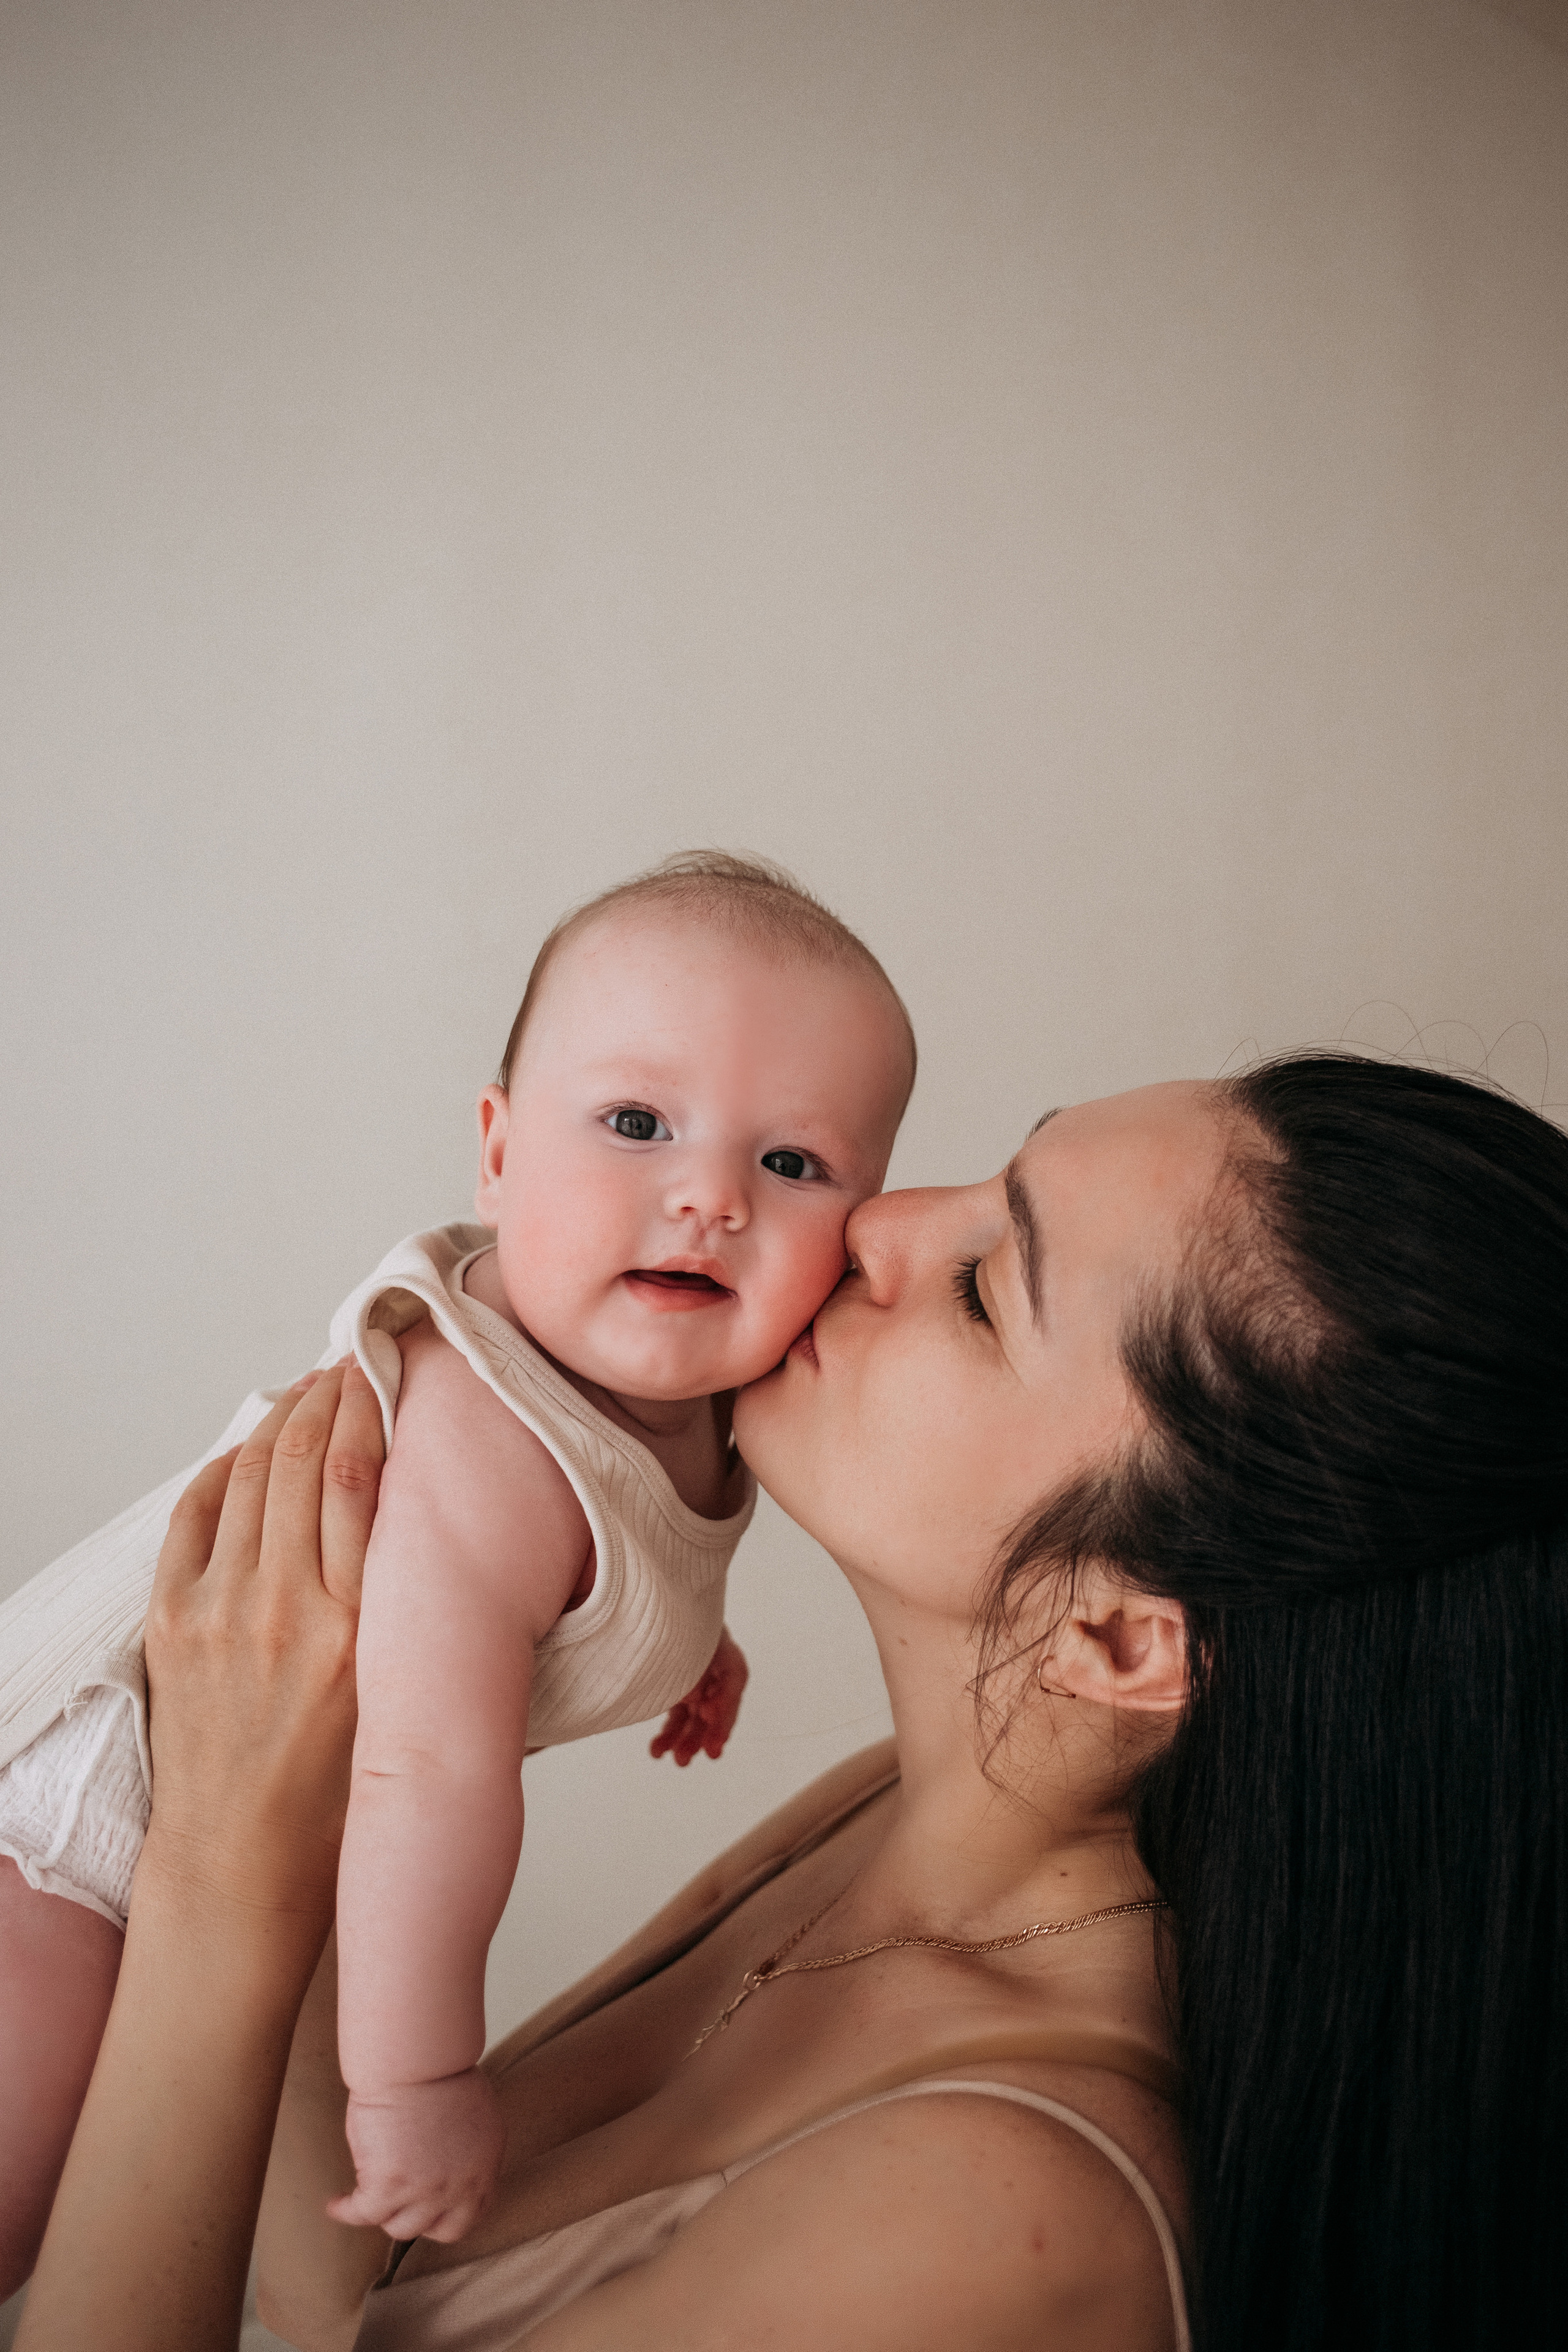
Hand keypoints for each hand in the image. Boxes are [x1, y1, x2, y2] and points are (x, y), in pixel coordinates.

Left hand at [139, 1364, 382, 1929]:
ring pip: (251, 1472)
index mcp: (357, 1626)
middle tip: (349, 1365)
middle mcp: (287, 1607)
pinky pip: (196, 1513)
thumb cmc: (333, 1788)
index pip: (359, 1475)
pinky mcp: (172, 1620)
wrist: (243, 1859)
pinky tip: (249, 1452)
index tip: (383, 1372)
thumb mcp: (396, 1687)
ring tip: (306, 1393)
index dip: (369, 1406)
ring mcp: (221, 1609)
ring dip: (280, 1417)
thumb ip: (404, 1602)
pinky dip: (224, 1468)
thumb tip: (423, 1517)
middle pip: (304, 1456)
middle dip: (327, 1394)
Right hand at [328, 2068, 504, 2241]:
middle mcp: (459, 2186)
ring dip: (381, 2213)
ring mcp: (424, 2191)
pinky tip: (335, 2204)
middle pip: (431, 2228)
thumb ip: (465, 2150)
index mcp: (484, 2166)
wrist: (417, 2056)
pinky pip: (362, 2213)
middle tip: (395, 2204)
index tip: (427, 2213)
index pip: (470, 2216)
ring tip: (365, 2200)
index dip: (444, 2217)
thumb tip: (446, 2166)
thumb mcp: (473, 2116)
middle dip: (414, 2218)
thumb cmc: (440, 2071)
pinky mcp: (387, 2185)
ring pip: (397, 2226)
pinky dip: (345, 2210)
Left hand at [649, 1625, 748, 1765]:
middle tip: (709, 1753)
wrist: (664, 1608)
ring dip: (689, 1742)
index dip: (725, 1700)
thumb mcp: (688, 1634)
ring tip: (679, 1761)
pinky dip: (669, 1737)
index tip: (708, 1713)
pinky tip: (657, 1751)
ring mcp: (698, 1687)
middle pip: (718, 1707)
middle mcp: (715, 1674)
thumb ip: (692, 1662)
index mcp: (726, 1653)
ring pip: (697, 1721)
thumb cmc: (679, 1617)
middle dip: (713, 1732)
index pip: (732, 1681)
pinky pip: (678, 1720)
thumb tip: (691, 1698)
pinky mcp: (680, 1696)